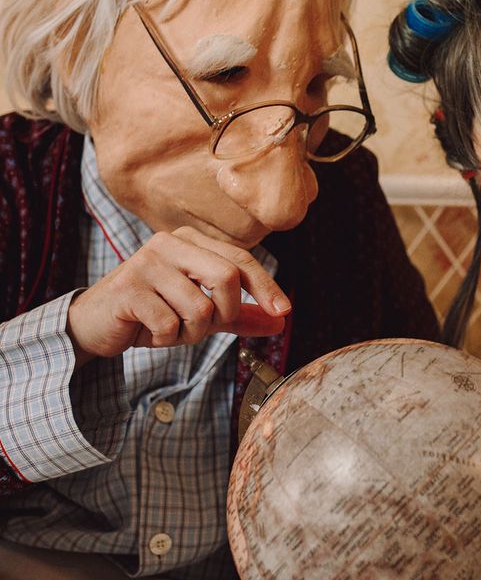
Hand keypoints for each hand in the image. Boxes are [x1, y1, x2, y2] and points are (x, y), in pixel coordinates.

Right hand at [66, 226, 290, 364]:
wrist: (97, 324)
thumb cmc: (153, 312)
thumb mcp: (202, 312)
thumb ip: (241, 315)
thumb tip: (281, 321)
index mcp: (191, 241)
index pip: (241, 261)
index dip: (266, 288)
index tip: (284, 312)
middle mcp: (169, 243)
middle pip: (227, 278)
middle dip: (226, 313)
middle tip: (205, 326)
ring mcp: (146, 263)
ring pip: (200, 308)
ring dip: (191, 332)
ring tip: (169, 327)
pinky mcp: (128, 289)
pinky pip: (171, 325)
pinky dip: (168, 339)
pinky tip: (150, 331)